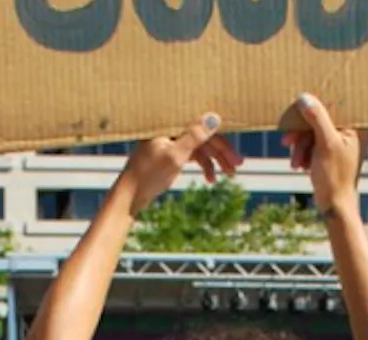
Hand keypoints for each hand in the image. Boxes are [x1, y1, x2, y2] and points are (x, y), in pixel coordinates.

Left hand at [116, 113, 241, 214]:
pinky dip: (203, 165)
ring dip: (215, 160)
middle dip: (222, 152)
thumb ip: (195, 136)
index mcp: (171, 123)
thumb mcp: (175, 155)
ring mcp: (172, 140)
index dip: (221, 138)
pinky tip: (211, 179)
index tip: (236, 153)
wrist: (130, 195)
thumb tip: (214, 117)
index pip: (203, 124)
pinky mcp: (171, 152)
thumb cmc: (148, 174)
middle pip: (204, 136)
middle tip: (237, 166)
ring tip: (229, 174)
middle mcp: (172, 128)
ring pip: (201, 146)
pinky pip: (193, 155)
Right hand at [282, 93, 364, 215]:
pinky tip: (299, 166)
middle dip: (301, 134)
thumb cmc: (334, 177)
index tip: (295, 113)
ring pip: (311, 134)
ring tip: (296, 163)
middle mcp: (348, 132)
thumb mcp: (325, 145)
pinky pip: (311, 145)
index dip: (310, 109)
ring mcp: (338, 144)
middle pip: (318, 121)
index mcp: (354, 127)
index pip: (330, 106)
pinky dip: (303, 154)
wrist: (334, 206)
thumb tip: (305, 98)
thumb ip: (317, 119)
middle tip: (287, 141)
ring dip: (300, 147)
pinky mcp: (329, 154)